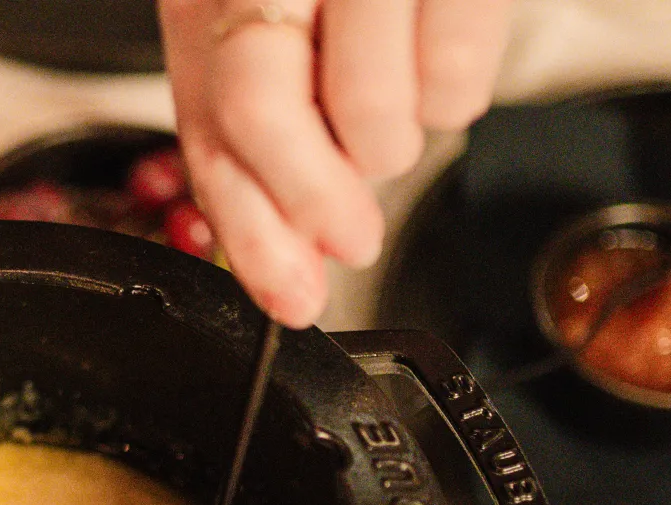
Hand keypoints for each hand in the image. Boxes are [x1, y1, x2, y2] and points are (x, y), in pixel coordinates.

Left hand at [159, 0, 515, 326]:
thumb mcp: (251, 44)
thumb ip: (252, 152)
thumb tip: (291, 267)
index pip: (209, 128)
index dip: (249, 228)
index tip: (291, 296)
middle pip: (261, 109)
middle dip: (309, 198)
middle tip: (351, 236)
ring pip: (370, 112)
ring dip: (387, 147)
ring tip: (387, 110)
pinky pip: (460, 78)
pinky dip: (450, 99)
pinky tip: (431, 63)